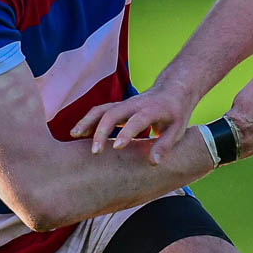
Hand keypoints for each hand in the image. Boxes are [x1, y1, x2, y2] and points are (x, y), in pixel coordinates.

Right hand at [71, 72, 198, 162]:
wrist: (173, 90)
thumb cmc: (176, 113)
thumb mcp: (178, 129)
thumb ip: (165, 145)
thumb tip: (153, 163)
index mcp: (153, 109)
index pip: (138, 120)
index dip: (127, 132)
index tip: (117, 147)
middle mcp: (135, 104)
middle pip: (113, 113)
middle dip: (102, 131)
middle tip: (95, 152)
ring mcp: (125, 104)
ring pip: (102, 109)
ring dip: (88, 122)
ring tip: (74, 136)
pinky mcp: (118, 107)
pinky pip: (100, 111)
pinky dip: (88, 120)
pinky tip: (77, 133)